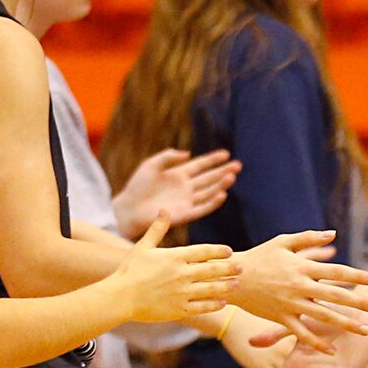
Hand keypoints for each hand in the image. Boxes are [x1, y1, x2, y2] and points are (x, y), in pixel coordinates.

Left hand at [113, 147, 238, 237]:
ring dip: (221, 185)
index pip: (200, 165)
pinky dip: (213, 202)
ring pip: (209, 192)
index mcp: (178, 175)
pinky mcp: (185, 214)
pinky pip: (203, 208)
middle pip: (209, 178)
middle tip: (238, 165)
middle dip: (223, 171)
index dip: (213, 159)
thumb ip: (168, 156)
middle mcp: (186, 188)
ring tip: (231, 177)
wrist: (129, 209)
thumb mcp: (151, 165)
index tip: (226, 153)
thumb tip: (188, 154)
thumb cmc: (137, 187)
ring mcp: (187, 201)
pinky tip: (222, 194)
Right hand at [115, 215, 241, 322]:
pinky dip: (214, 305)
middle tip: (241, 267)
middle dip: (228, 268)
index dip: (218, 251)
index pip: (203, 251)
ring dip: (225, 286)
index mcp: (174, 257)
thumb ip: (157, 229)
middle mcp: (181, 274)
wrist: (120, 297)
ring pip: (210, 289)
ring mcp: (182, 292)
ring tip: (236, 284)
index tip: (229, 251)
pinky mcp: (179, 309)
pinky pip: (202, 307)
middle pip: (211, 270)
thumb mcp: (143, 246)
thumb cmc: (130, 270)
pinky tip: (223, 302)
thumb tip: (164, 209)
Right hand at [233, 230, 367, 337]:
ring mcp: (291, 303)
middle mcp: (300, 286)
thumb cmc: (259, 256)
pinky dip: (316, 342)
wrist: (231, 278)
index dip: (358, 276)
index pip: (337, 272)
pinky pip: (301, 333)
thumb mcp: (283, 242)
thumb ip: (309, 238)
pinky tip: (332, 350)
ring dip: (347, 324)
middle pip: (337, 295)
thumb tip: (333, 234)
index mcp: (303, 267)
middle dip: (360, 302)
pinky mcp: (280, 317)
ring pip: (324, 316)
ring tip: (366, 330)